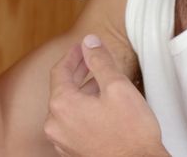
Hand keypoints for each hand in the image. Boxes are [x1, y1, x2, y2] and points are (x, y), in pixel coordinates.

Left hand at [44, 35, 165, 156]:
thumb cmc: (131, 134)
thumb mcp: (117, 87)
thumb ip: (100, 60)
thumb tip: (89, 42)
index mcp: (62, 105)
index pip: (60, 71)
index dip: (73, 55)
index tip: (82, 46)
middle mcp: (55, 124)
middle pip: (63, 89)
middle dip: (79, 72)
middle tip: (91, 59)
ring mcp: (62, 141)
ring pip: (68, 108)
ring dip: (82, 93)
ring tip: (102, 84)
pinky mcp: (72, 152)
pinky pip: (73, 124)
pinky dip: (83, 112)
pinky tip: (100, 109)